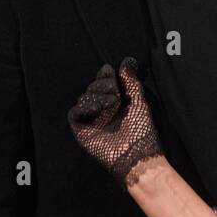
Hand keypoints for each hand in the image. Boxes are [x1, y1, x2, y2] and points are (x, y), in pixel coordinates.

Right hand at [67, 57, 162, 187]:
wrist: (136, 154)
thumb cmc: (142, 131)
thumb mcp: (138, 102)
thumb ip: (131, 82)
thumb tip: (127, 61)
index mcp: (115, 104)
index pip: (104, 84)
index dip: (105, 76)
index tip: (110, 71)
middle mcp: (102, 111)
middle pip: (92, 88)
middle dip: (102, 85)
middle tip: (114, 91)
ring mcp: (91, 121)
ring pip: (83, 98)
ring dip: (96, 95)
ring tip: (112, 102)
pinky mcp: (82, 131)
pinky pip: (75, 113)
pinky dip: (84, 107)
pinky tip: (98, 108)